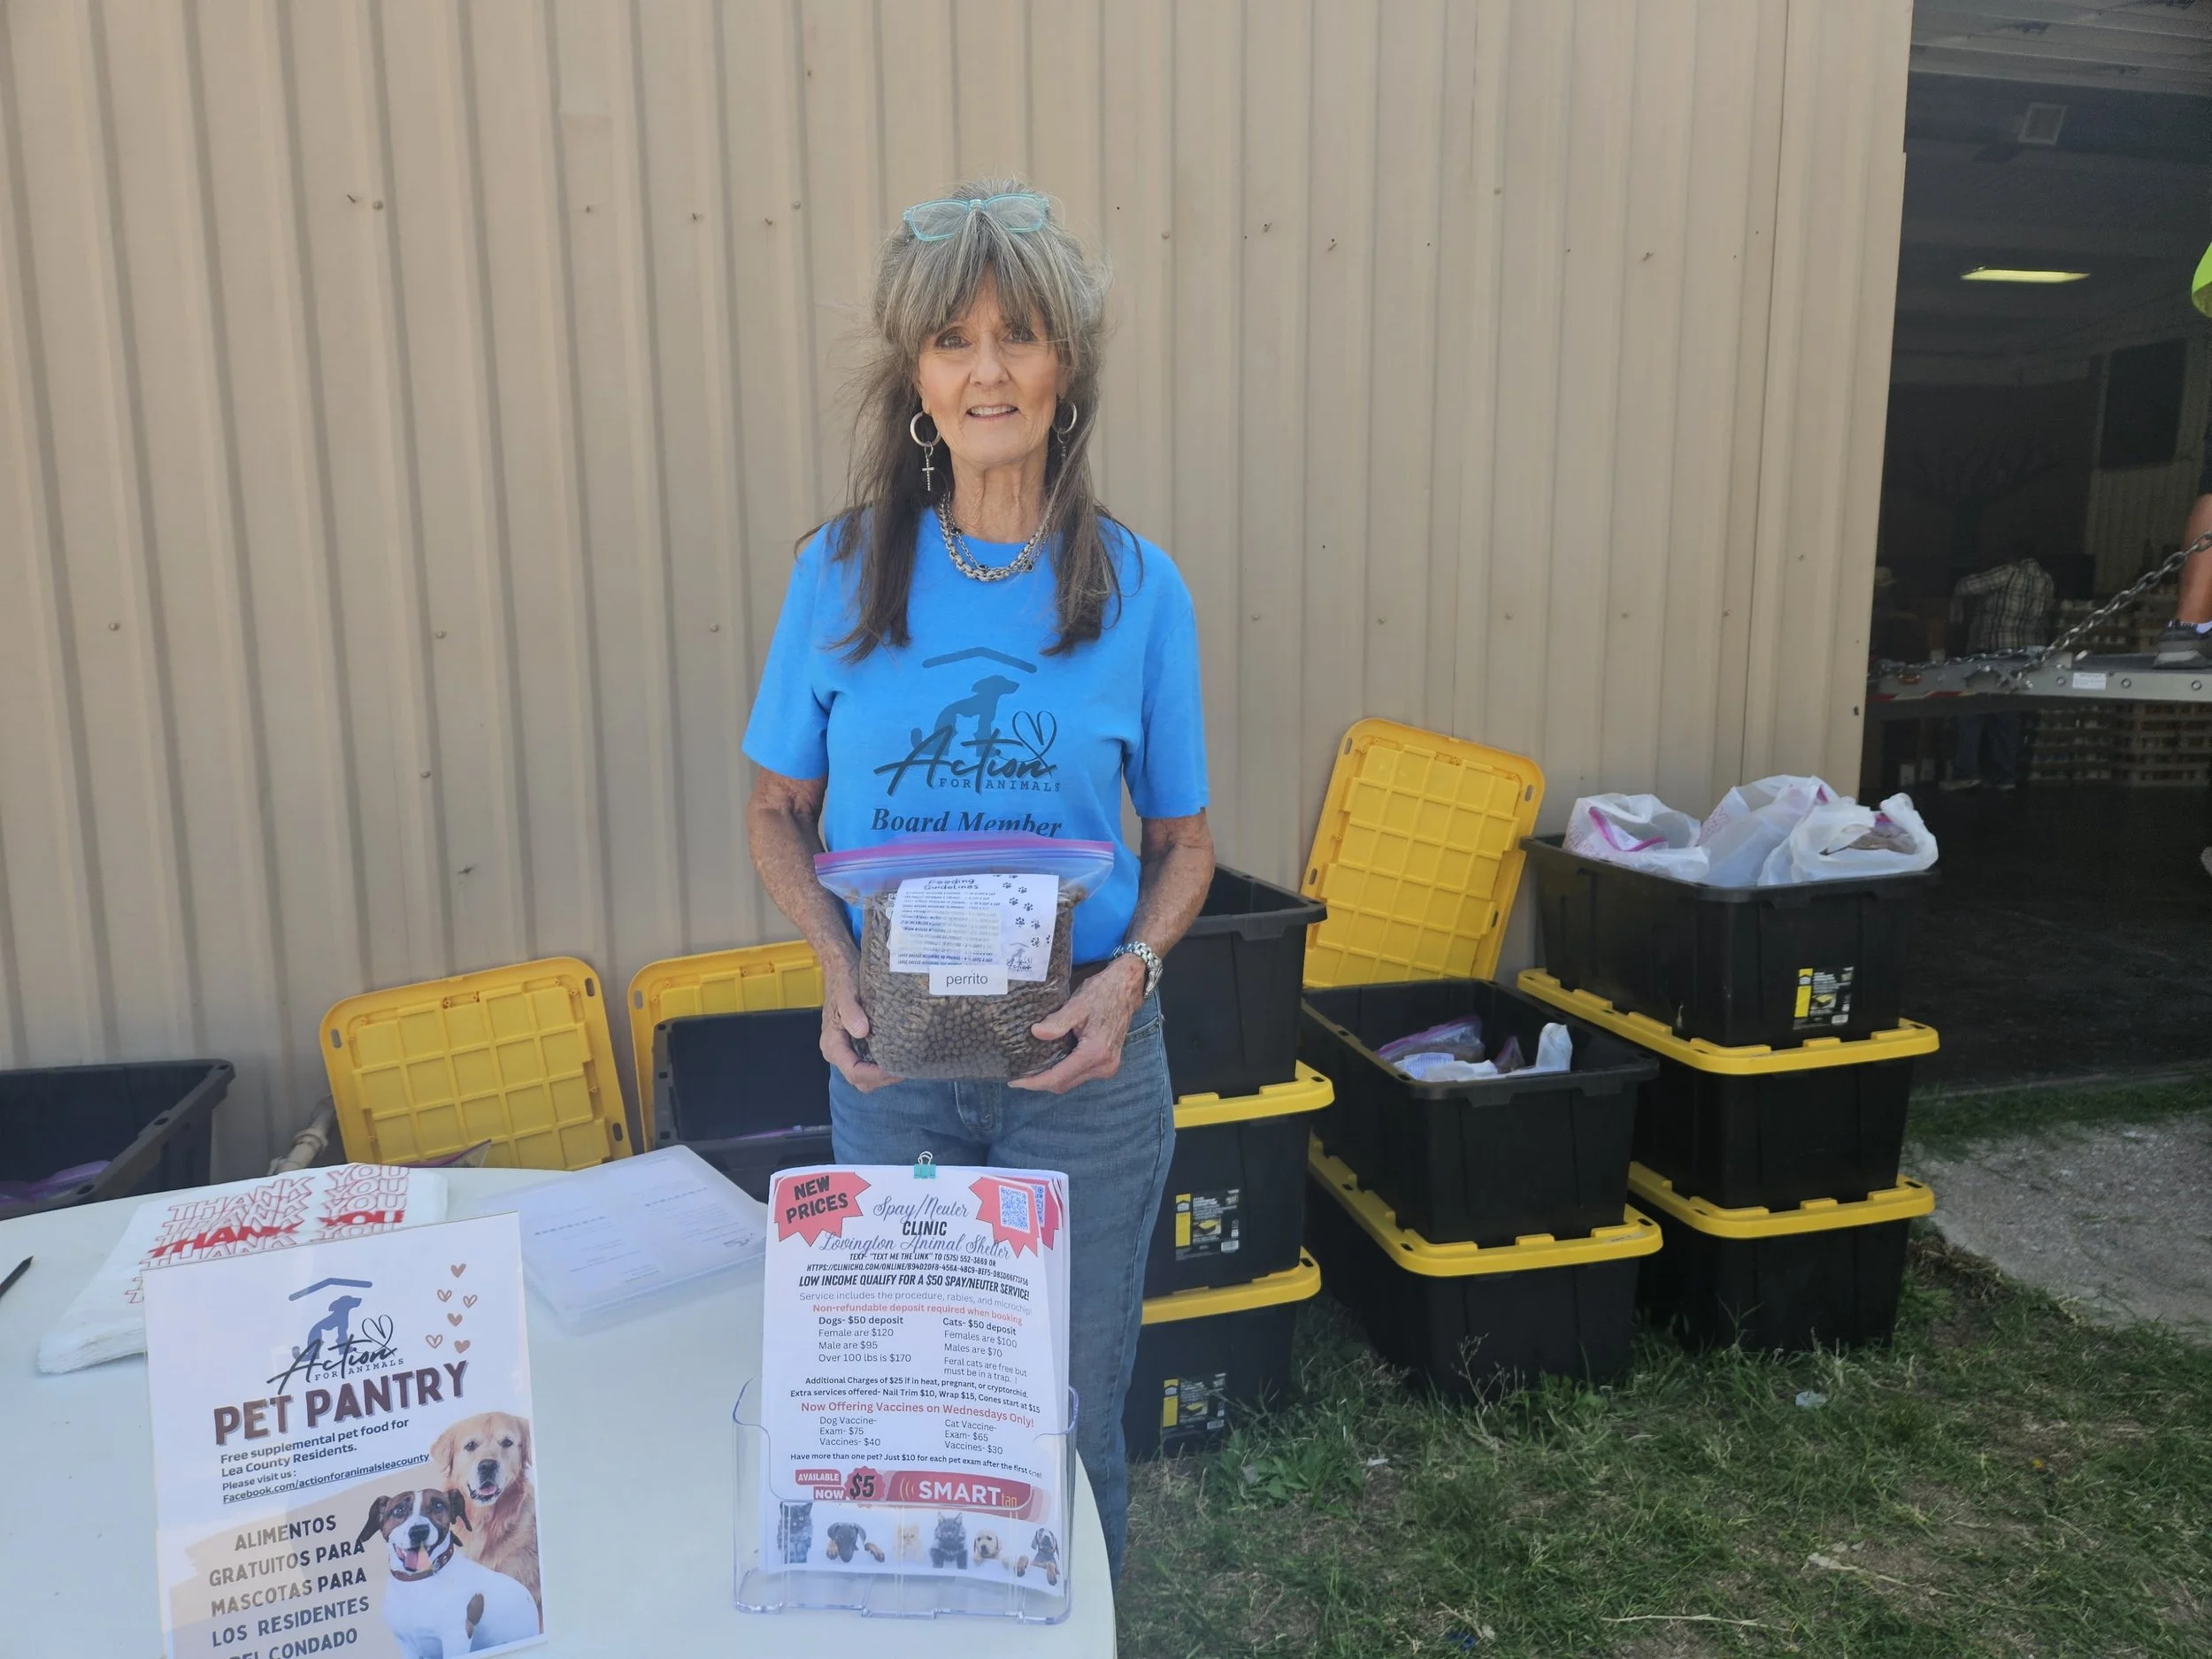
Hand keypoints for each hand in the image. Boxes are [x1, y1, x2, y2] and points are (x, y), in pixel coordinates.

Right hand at [819, 965, 900, 1092]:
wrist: (840, 967)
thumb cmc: (843, 980)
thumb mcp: (846, 993)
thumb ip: (851, 1013)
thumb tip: (862, 1032)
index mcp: (832, 1044)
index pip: (853, 1071)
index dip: (875, 1075)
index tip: (896, 1070)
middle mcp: (837, 1051)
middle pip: (859, 1080)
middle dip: (882, 1079)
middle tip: (905, 1069)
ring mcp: (846, 1049)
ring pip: (864, 1076)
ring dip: (883, 1075)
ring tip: (904, 1064)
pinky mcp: (855, 1044)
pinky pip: (868, 1063)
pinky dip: (882, 1066)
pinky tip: (898, 1055)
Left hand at [1009, 956, 1146, 1094]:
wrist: (1127, 988)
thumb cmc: (1103, 993)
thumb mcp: (1077, 1004)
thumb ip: (1057, 1022)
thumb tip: (1035, 1033)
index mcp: (1095, 1052)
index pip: (1058, 1077)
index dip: (1035, 1082)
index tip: (1015, 1081)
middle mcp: (1103, 1065)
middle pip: (1064, 1084)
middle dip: (1040, 1082)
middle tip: (1018, 1075)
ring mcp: (1107, 1067)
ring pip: (1072, 1082)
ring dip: (1052, 1078)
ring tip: (1030, 1069)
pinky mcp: (1107, 1064)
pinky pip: (1080, 1075)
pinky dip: (1064, 1072)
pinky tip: (1050, 1063)